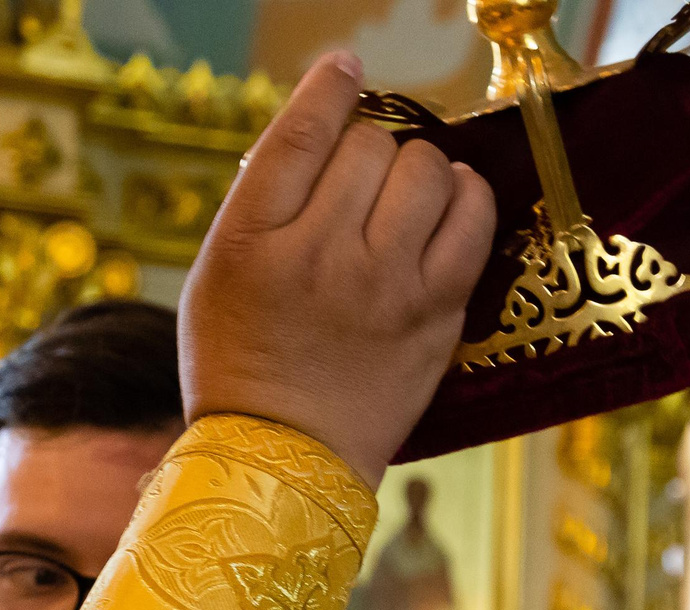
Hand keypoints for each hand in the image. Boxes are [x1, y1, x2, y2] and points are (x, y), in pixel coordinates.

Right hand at [180, 52, 495, 484]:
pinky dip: (466, 197)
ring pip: (425, 170)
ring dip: (418, 170)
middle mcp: (319, 255)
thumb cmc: (242, 363)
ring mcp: (383, 285)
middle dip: (367, 153)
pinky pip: (472, 218)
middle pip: (369, 146)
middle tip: (359, 185)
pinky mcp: (435, 312)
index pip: (302, 133)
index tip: (346, 70)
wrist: (284, 459)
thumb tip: (322, 131)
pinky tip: (450, 205)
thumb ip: (263, 203)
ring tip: (405, 197)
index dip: (331, 88)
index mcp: (252, 241)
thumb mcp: (217, 275)